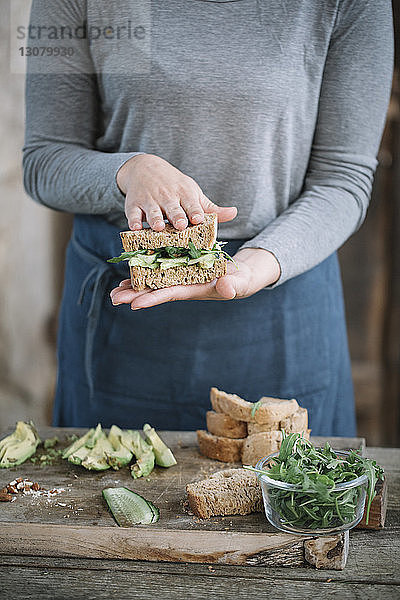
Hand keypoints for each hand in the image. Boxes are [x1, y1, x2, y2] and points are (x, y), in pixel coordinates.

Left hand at [110, 248, 280, 309]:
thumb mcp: (241, 282)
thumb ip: (233, 285)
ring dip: (135, 286)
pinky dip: (145, 270)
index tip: (135, 304)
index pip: (171, 294)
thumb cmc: (243, 280)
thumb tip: (225, 288)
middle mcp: (184, 285)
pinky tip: (131, 270)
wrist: (243, 275)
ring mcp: (182, 277)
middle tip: (113, 298)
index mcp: (195, 289)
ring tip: (115, 291)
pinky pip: (160, 269)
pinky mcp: (182, 268)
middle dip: (135, 295)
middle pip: (156, 290)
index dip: (153, 298)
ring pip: (154, 282)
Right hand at [117, 154, 236, 230]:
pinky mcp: (134, 204)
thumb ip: (211, 208)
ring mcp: (150, 200)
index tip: (198, 219)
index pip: (191, 204)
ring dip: (155, 219)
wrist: (145, 167)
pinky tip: (135, 228)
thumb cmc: (175, 186)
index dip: (195, 212)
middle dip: (176, 216)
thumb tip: (234, 213)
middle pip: (173, 208)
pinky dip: (133, 220)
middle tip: (180, 225)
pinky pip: (133, 213)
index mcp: (184, 194)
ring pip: (153, 212)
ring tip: (158, 227)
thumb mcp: (193, 192)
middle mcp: (167, 197)